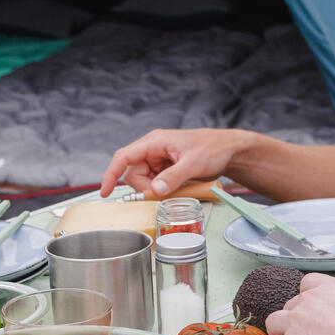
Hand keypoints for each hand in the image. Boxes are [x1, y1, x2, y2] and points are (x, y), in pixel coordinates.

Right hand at [100, 128, 248, 197]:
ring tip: (179, 187)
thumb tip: (154, 190)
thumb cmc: (212, 148)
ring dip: (157, 190)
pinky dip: (164, 190)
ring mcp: (159, 160)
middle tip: (166, 192)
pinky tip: (180, 187)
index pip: (123, 157)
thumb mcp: (193, 163)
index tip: (105, 192)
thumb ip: (173, 177)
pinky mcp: (166, 169)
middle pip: (134, 175)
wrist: (229, 150)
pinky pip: (156, 184)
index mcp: (154, 142)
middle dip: (146, 188)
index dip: (111, 174)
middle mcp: (153, 150)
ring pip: (145, 182)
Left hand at [266, 274, 334, 334]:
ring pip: (274, 321)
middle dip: (297, 318)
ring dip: (280, 332)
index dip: (309, 296)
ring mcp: (296, 320)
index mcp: (334, 288)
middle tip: (306, 333)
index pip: (310, 283)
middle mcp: (311, 299)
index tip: (314, 309)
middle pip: (292, 304)